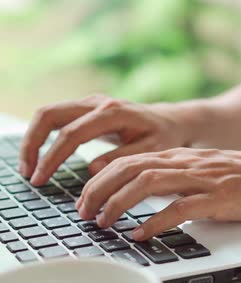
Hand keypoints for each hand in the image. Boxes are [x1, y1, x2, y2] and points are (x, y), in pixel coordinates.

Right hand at [20, 95, 190, 185]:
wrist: (170, 121)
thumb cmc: (163, 136)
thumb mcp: (152, 151)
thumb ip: (124, 158)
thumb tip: (93, 169)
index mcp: (113, 112)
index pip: (72, 134)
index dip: (53, 158)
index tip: (41, 179)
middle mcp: (97, 103)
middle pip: (49, 115)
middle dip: (32, 144)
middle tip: (29, 174)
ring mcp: (90, 103)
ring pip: (48, 114)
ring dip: (33, 139)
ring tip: (29, 168)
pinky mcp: (86, 109)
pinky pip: (56, 118)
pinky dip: (43, 136)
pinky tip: (41, 158)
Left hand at [76, 148, 240, 239]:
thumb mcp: (210, 169)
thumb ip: (183, 175)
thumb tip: (156, 191)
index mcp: (185, 156)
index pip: (133, 158)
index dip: (104, 176)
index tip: (88, 195)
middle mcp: (189, 163)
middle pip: (131, 167)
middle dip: (100, 188)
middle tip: (84, 210)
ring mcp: (203, 179)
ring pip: (148, 182)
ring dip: (119, 202)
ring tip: (103, 221)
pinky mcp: (219, 198)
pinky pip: (180, 208)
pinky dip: (155, 221)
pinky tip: (141, 233)